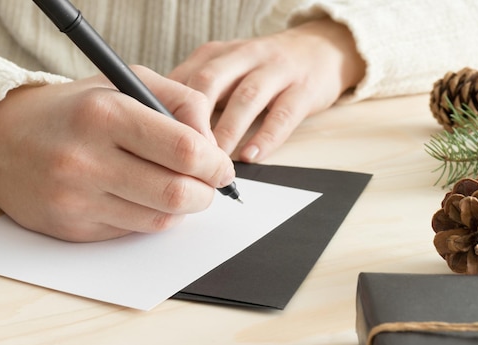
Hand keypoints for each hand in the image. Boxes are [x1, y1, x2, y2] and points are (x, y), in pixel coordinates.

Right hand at [0, 66, 234, 241]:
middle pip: (177, 194)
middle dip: (206, 193)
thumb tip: (213, 145)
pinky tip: (139, 197)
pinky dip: (148, 217)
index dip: (216, 164)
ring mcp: (76, 200)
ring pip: (159, 220)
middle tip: (208, 185)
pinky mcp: (71, 229)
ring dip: (181, 209)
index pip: (186, 152)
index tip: (221, 166)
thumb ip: (181, 102)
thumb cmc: (71, 110)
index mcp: (104, 114)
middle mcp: (86, 160)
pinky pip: (132, 232)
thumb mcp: (125, 83)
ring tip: (175, 188)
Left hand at [168, 18, 365, 161]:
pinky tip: (251, 156)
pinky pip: (283, 114)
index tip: (158, 140)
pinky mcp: (304, 89)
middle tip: (183, 155)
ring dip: (227, 132)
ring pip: (245, 98)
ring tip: (215, 163)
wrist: (321, 49)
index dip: (168, 109)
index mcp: (218, 54)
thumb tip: (156, 125)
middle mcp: (244, 57)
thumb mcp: (224, 70)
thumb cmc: (262, 68)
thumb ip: (193, 93)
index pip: (184, 78)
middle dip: (193, 120)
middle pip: (210, 82)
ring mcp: (276, 70)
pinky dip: (266, 137)